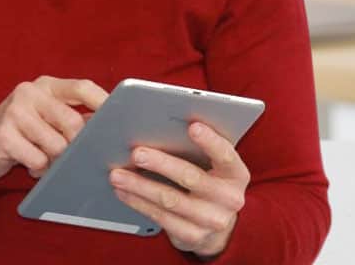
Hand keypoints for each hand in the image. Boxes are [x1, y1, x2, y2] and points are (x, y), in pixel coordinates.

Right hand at [0, 76, 107, 184]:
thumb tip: (108, 127)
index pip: (82, 87)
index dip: (103, 102)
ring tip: (43, 157)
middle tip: (70, 154)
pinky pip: (38, 159)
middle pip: (73, 121)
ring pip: (57, 145)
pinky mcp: (3, 135)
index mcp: (46, 85)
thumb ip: (72, 116)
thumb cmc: (21, 131)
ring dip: (55, 160)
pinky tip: (29, 163)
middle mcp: (30, 92)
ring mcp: (15, 111)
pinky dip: (38, 168)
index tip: (118, 119)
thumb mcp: (45, 116)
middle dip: (76, 145)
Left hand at [109, 122, 249, 258]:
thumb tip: (162, 119)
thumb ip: (198, 143)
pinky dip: (138, 202)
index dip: (210, 140)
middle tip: (136, 152)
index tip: (192, 125)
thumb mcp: (213, 162)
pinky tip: (123, 191)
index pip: (225, 154)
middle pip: (191, 177)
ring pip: (170, 200)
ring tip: (118, 173)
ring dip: (140, 186)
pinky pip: (161, 217)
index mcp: (236, 173)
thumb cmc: (209, 177)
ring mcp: (211, 220)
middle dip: (161, 163)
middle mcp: (229, 199)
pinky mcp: (192, 235)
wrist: (217, 222)